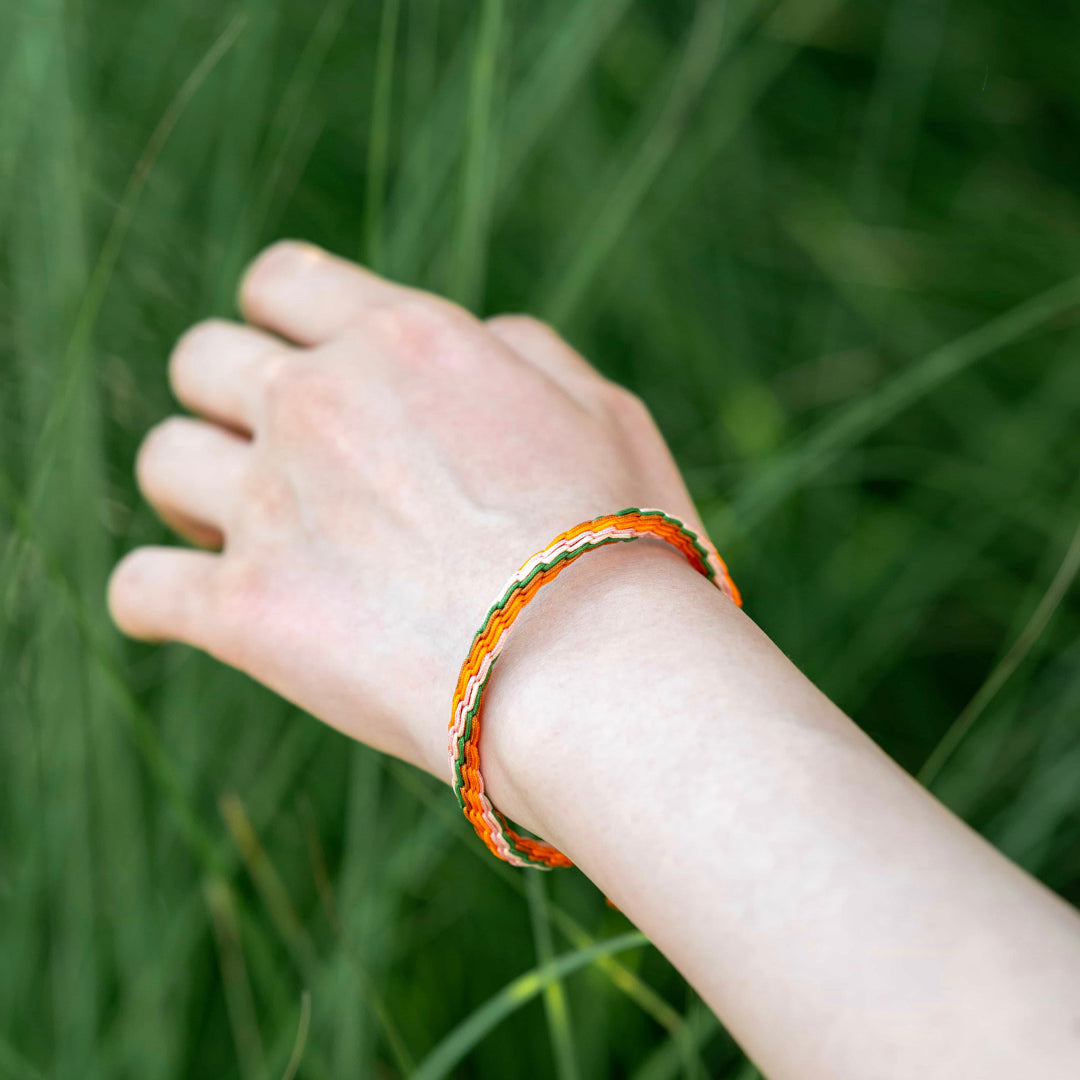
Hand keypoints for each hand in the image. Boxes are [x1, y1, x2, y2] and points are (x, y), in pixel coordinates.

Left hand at [108, 240, 711, 779]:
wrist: (596, 672)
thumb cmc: (621, 542)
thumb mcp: (603, 408)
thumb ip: (522, 349)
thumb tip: (475, 334)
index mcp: (402, 339)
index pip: (281, 279)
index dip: (283, 317)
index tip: (302, 360)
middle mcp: (318, 403)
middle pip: (200, 359)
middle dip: (228, 397)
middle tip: (279, 455)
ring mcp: (272, 506)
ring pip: (161, 461)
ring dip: (193, 490)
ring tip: (245, 532)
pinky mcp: (244, 612)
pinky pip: (140, 590)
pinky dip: (155, 600)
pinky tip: (187, 613)